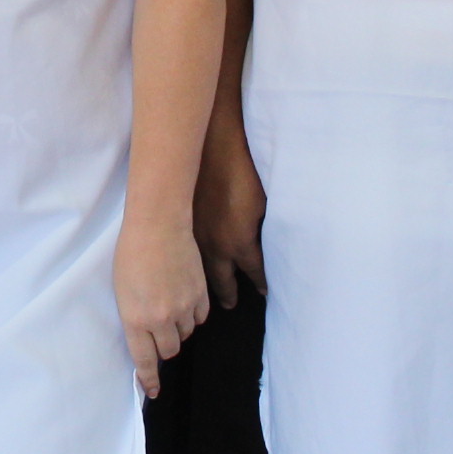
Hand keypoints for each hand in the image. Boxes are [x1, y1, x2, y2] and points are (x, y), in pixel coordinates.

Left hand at [116, 214, 210, 397]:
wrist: (158, 225)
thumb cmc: (131, 254)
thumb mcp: (122, 291)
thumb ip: (134, 317)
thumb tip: (146, 336)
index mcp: (136, 319)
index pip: (145, 361)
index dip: (150, 379)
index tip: (152, 391)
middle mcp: (161, 319)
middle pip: (170, 350)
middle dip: (164, 346)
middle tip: (159, 331)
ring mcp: (184, 308)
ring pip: (186, 333)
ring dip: (178, 328)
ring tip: (169, 304)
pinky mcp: (200, 295)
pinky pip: (200, 318)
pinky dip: (193, 314)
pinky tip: (184, 298)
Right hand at [193, 135, 266, 306]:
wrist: (212, 148)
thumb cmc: (246, 171)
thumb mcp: (266, 204)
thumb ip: (266, 229)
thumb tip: (268, 243)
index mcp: (240, 243)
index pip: (255, 273)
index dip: (261, 284)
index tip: (265, 294)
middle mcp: (216, 246)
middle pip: (223, 279)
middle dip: (229, 293)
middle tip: (232, 305)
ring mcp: (197, 235)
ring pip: (202, 268)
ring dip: (208, 281)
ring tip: (211, 293)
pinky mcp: (184, 222)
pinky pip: (190, 251)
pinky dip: (194, 262)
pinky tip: (193, 264)